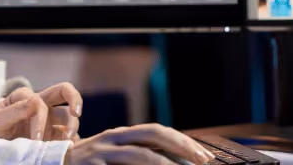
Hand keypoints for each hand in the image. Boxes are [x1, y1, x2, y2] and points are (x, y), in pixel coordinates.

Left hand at [0, 82, 82, 141]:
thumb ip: (15, 110)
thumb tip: (35, 102)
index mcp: (26, 97)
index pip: (40, 103)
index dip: (39, 121)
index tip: (35, 138)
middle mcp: (42, 104)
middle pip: (65, 91)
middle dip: (74, 99)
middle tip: (76, 113)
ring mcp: (50, 119)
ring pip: (69, 116)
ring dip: (73, 127)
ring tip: (68, 142)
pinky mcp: (55, 134)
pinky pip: (70, 134)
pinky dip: (73, 140)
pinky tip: (69, 148)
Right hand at [65, 124, 212, 164]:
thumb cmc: (89, 164)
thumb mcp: (113, 155)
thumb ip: (138, 154)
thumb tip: (173, 160)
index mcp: (121, 134)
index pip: (157, 132)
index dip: (181, 141)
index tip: (203, 156)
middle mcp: (113, 138)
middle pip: (152, 134)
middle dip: (180, 146)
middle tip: (202, 161)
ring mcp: (102, 153)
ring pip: (139, 155)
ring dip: (165, 164)